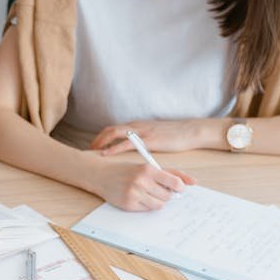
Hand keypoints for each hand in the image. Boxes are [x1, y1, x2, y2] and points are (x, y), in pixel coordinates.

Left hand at [90, 119, 205, 154]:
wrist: (191, 131)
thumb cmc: (176, 135)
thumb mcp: (156, 135)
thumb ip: (145, 139)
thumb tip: (137, 148)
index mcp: (138, 125)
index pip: (115, 128)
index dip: (102, 137)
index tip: (94, 146)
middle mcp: (137, 126)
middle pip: (110, 129)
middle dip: (97, 140)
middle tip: (88, 150)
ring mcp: (142, 132)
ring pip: (115, 133)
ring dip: (101, 143)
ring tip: (91, 152)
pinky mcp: (148, 140)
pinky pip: (126, 143)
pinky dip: (113, 148)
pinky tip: (105, 154)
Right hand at [90, 157, 196, 210]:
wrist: (101, 175)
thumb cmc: (127, 170)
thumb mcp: (147, 166)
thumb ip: (170, 173)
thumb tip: (193, 182)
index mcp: (148, 169)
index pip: (174, 182)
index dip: (179, 187)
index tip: (179, 188)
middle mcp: (141, 181)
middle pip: (168, 196)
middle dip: (165, 194)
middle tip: (155, 189)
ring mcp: (134, 193)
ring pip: (159, 205)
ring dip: (156, 201)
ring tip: (146, 193)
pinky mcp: (128, 204)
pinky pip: (147, 209)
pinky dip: (145, 205)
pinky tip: (136, 197)